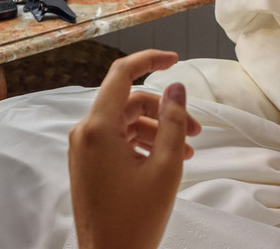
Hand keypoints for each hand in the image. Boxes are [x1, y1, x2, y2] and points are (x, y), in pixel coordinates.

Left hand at [69, 50, 200, 248]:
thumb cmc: (134, 220)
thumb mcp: (165, 167)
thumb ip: (172, 121)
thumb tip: (176, 87)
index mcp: (98, 128)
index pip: (121, 74)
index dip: (149, 59)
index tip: (175, 58)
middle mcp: (85, 134)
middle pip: (129, 102)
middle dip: (164, 110)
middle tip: (195, 130)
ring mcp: (84, 151)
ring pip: (126, 122)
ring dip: (157, 129)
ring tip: (187, 150)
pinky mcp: (88, 165)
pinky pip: (117, 140)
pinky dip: (143, 143)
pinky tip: (166, 160)